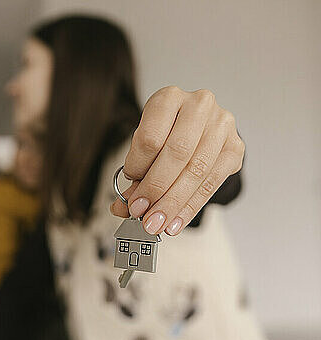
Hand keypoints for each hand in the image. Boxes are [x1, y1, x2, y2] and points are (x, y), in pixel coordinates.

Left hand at [110, 86, 244, 235]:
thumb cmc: (166, 135)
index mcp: (168, 98)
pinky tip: (175, 222)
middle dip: (157, 189)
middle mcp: (199, 105)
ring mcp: (222, 125)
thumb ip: (134, 173)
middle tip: (141, 214)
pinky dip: (190, 207)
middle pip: (177, 153)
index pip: (151, 137)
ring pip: (197, 170)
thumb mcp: (144, 146)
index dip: (138, 168)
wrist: (198, 128)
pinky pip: (211, 183)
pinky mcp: (235, 147)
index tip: (129, 192)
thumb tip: (122, 207)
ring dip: (173, 203)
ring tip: (156, 223)